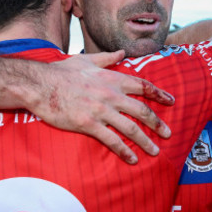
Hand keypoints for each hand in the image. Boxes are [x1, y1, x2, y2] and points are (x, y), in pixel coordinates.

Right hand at [39, 50, 173, 163]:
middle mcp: (110, 94)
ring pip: (131, 128)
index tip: (171, 101)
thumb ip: (106, 58)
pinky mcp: (89, 124)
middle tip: (168, 134)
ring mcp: (101, 110)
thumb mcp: (85, 60)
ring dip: (145, 141)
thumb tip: (122, 53)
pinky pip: (112, 140)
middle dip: (158, 124)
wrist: (40, 85)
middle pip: (142, 111)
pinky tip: (133, 159)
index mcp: (111, 78)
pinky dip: (124, 151)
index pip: (142, 86)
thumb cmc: (60, 72)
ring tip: (155, 151)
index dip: (159, 94)